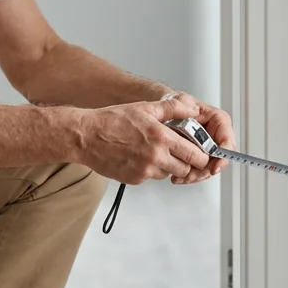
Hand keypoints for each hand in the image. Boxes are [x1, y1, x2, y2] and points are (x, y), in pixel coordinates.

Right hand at [75, 95, 210, 183]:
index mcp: (161, 137)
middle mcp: (155, 157)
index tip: (200, 150)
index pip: (196, 155)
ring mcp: (145, 171)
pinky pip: (151, 177)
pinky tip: (140, 156)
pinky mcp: (134, 179)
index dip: (201, 154)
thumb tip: (192, 108)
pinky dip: (151, 169)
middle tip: (181, 152)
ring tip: (156, 151)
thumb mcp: (145, 108)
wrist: (86, 137)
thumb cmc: (112, 120)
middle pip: (186, 169)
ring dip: (168, 166)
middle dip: (187, 162)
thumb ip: (173, 109)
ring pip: (169, 174)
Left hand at [169, 94, 235, 185]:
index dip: (223, 155)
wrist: (163, 112)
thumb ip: (184, 105)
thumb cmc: (175, 105)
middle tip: (191, 176)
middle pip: (219, 159)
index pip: (227, 139)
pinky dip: (188, 176)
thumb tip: (192, 112)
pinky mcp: (197, 157)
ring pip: (208, 168)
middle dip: (205, 170)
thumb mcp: (180, 100)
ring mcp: (207, 148)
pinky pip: (197, 170)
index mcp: (217, 121)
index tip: (215, 166)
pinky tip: (177, 177)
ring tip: (180, 177)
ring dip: (195, 176)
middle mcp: (215, 136)